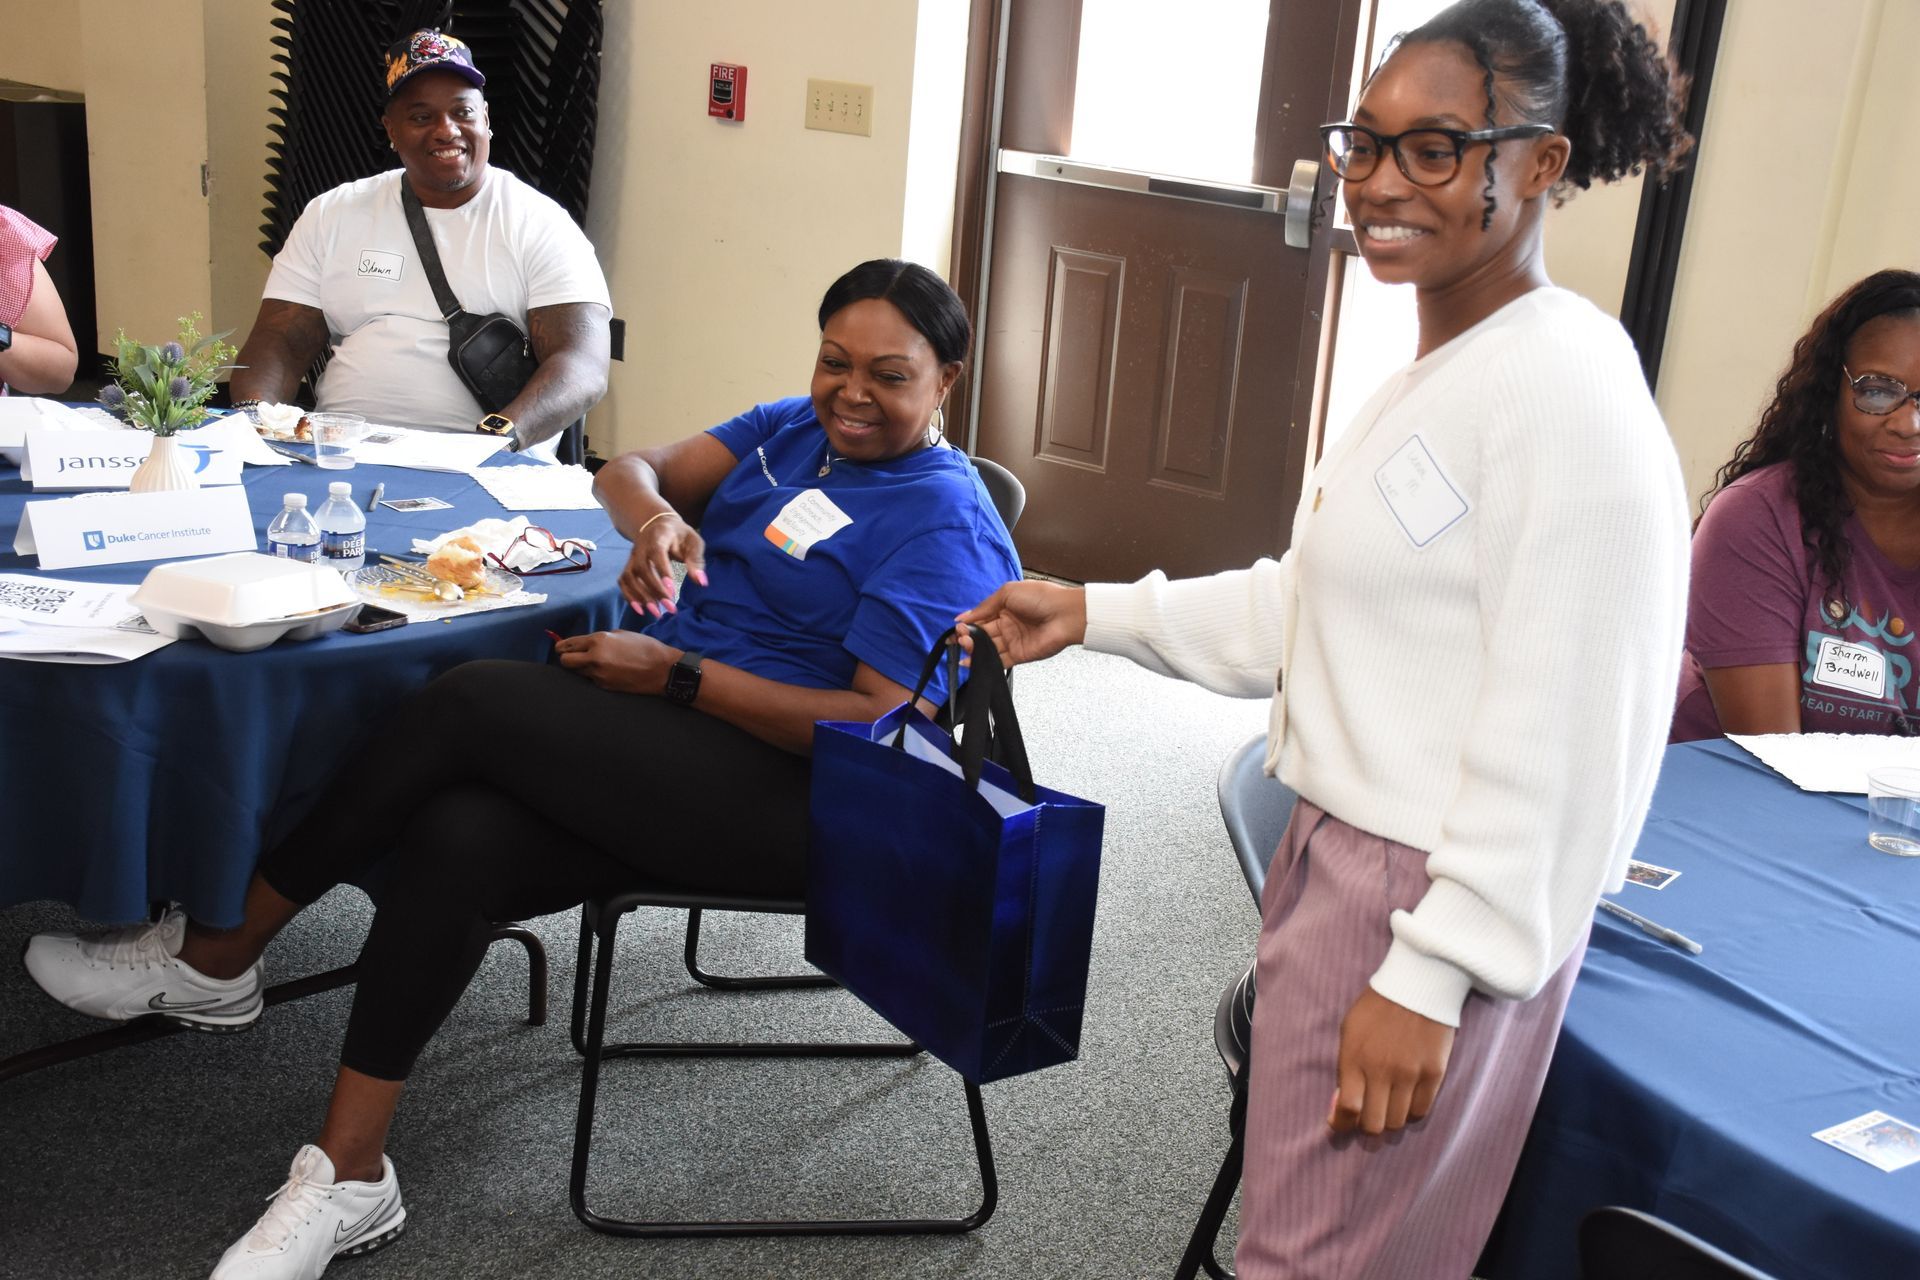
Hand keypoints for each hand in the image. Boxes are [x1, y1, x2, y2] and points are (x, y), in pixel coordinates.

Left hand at [554, 631, 680, 694]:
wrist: (662, 669)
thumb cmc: (645, 647)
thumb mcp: (621, 634)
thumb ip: (601, 639)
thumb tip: (586, 644)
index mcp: (598, 641)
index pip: (568, 645)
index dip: (562, 646)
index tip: (560, 648)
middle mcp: (595, 658)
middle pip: (565, 661)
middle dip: (566, 658)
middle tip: (572, 657)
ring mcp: (599, 675)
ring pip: (578, 672)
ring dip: (581, 668)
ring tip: (594, 664)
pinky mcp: (605, 686)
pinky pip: (592, 680)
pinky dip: (595, 676)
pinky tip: (608, 672)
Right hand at [620, 512, 706, 618]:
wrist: (659, 525)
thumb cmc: (680, 535)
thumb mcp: (693, 542)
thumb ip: (696, 560)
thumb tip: (701, 582)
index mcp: (658, 537)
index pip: (656, 553)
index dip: (662, 572)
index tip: (672, 591)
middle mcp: (641, 546)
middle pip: (641, 569)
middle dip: (655, 590)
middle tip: (670, 608)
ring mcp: (632, 557)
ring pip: (629, 577)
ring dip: (641, 597)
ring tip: (657, 613)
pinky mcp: (629, 566)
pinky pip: (623, 582)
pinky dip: (629, 597)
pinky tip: (642, 610)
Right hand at [954, 581, 1086, 667]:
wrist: (1065, 614)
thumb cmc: (1041, 597)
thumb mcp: (1007, 593)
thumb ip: (985, 606)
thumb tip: (964, 617)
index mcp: (1005, 608)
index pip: (981, 618)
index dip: (968, 624)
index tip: (957, 628)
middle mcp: (1008, 625)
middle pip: (982, 635)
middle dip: (968, 637)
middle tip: (959, 638)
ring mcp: (1013, 641)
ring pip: (988, 648)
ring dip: (974, 648)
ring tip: (964, 645)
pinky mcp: (1019, 655)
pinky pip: (998, 661)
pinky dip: (984, 662)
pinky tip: (970, 661)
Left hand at [1328, 988, 1455, 1135]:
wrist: (1419, 985)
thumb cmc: (1377, 1007)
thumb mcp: (1350, 1031)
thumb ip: (1345, 1068)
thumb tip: (1340, 1105)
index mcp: (1355, 1058)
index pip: (1347, 1109)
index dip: (1341, 1124)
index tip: (1340, 1124)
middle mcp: (1382, 1071)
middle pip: (1374, 1124)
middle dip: (1367, 1125)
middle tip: (1368, 1114)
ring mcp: (1410, 1074)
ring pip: (1398, 1121)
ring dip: (1390, 1118)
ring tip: (1388, 1105)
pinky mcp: (1434, 1074)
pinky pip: (1422, 1110)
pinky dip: (1412, 1111)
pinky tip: (1408, 1099)